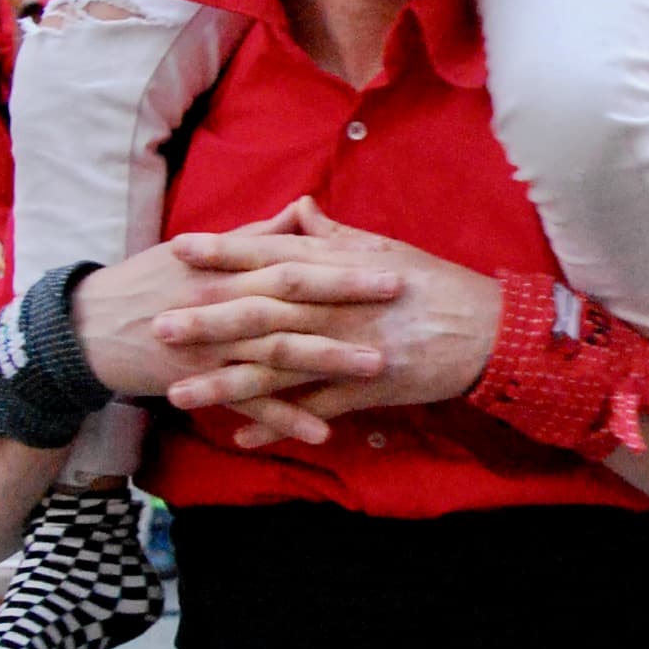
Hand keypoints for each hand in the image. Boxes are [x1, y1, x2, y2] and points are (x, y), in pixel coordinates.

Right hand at [72, 214, 403, 408]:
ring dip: (329, 360)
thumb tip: (301, 211)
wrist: (85, 329)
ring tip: (377, 366)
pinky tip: (324, 431)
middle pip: (294, 300)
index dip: (343, 264)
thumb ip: (255, 236)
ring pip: (278, 352)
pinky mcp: (198, 381)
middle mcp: (222, 303)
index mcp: (227, 267)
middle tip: (399, 302)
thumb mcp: (197, 251)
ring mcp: (211, 346)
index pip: (294, 261)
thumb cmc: (146, 283)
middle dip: (348, 301)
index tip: (391, 266)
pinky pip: (249, 403)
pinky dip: (285, 418)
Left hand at [153, 205, 498, 444]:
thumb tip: (297, 210)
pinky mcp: (366, 389)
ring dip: (225, 381)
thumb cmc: (439, 287)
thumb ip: (336, 235)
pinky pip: (313, 410)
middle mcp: (340, 305)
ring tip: (178, 393)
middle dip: (207, 320)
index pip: (275, 254)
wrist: (491, 332)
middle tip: (156, 326)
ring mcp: (351, 349)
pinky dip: (277, 425)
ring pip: (278, 366)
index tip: (181, 250)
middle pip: (264, 310)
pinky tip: (238, 437)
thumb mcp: (388, 248)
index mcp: (343, 266)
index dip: (227, 252)